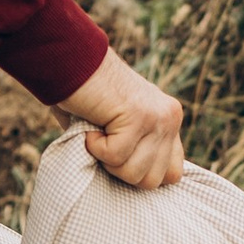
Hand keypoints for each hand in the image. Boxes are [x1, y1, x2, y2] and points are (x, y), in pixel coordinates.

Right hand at [58, 47, 184, 188]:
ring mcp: (157, 117)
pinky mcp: (139, 116)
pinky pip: (115, 156)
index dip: (143, 174)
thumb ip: (135, 148)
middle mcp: (170, 118)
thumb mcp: (119, 125)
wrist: (70, 61)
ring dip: (107, 159)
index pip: (173, 173)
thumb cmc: (84, 96)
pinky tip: (91, 124)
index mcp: (169, 120)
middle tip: (105, 142)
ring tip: (98, 131)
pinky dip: (94, 147)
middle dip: (121, 170)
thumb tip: (134, 180)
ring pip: (134, 173)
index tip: (120, 158)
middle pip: (152, 181)